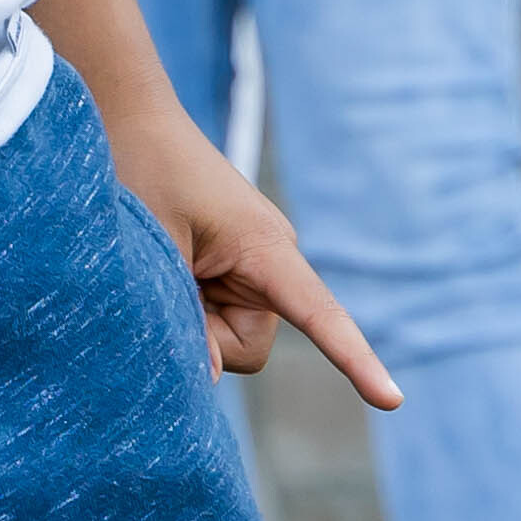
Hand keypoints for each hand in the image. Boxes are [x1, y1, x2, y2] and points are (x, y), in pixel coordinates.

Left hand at [126, 123, 401, 411]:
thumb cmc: (140, 169)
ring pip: (226, 341)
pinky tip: (166, 270)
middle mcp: (271, 262)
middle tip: (157, 284)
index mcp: (265, 248)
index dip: (355, 361)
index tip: (391, 401)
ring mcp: (250, 269)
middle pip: (247, 348)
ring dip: (188, 323)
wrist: (129, 118)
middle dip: (201, 339)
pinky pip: (214, 320)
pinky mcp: (229, 272)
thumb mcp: (152, 244)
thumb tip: (207, 377)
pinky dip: (187, 311)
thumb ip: (179, 313)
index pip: (321, 316)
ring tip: (158, 266)